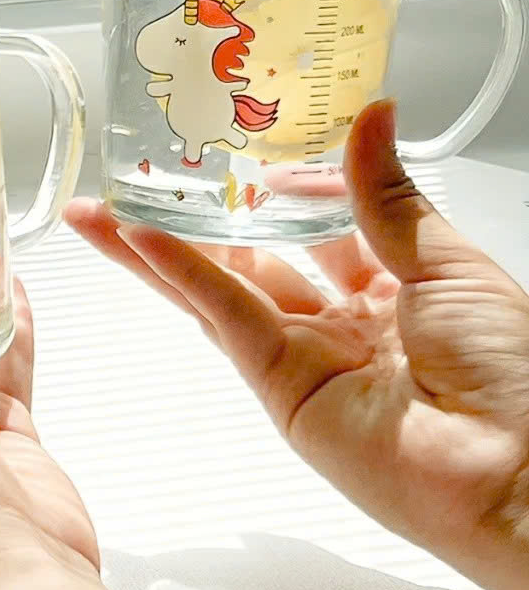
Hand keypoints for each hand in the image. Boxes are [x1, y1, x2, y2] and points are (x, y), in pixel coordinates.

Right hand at [67, 100, 528, 589]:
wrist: (521, 474)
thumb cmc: (515, 376)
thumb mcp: (448, 263)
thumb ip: (386, 195)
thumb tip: (373, 115)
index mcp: (392, 287)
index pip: (318, 225)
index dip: (280, 186)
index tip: (247, 149)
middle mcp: (341, 322)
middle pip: (250, 257)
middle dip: (197, 218)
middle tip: (146, 180)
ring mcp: (305, 356)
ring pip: (217, 287)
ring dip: (156, 248)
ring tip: (102, 210)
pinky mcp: (280, 386)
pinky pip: (223, 317)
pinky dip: (180, 274)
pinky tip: (138, 237)